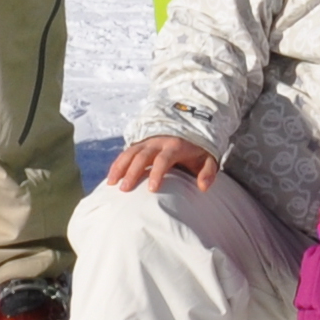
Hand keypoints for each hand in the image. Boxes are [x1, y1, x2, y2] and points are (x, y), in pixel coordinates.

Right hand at [105, 132, 219, 194]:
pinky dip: (117, 164)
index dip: (157, 174)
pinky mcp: (140, 144)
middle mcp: (158, 142)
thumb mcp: (209, 159)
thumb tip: (203, 187)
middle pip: (142, 156)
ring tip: (112, 184)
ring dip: (120, 167)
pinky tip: (111, 179)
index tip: (152, 190)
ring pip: (130, 153)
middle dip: (132, 172)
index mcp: (175, 146)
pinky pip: (125, 153)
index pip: (163, 159)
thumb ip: (208, 172)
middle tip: (124, 190)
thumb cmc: (198, 150)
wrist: (190, 129)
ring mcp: (147, 142)